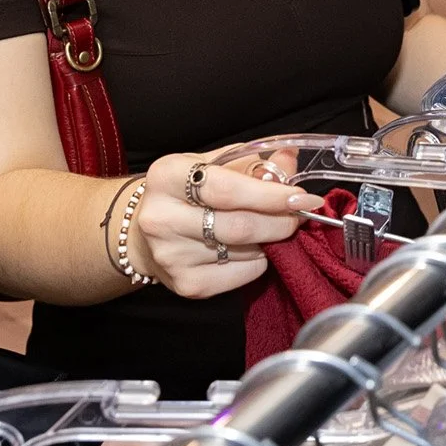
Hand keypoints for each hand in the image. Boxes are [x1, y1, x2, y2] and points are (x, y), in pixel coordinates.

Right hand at [128, 151, 321, 298]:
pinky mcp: (185, 284)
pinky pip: (241, 274)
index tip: (302, 197)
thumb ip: (252, 163)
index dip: (270, 195)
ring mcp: (172, 255)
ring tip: (272, 227)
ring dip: (270, 240)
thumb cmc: (186, 193)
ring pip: (244, 251)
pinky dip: (258, 261)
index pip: (227, 189)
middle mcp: (162, 218)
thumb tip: (290, 161)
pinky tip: (252, 249)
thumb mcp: (212, 165)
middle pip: (240, 225)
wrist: (143, 234)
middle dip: (281, 221)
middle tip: (299, 215)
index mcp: (167, 176)